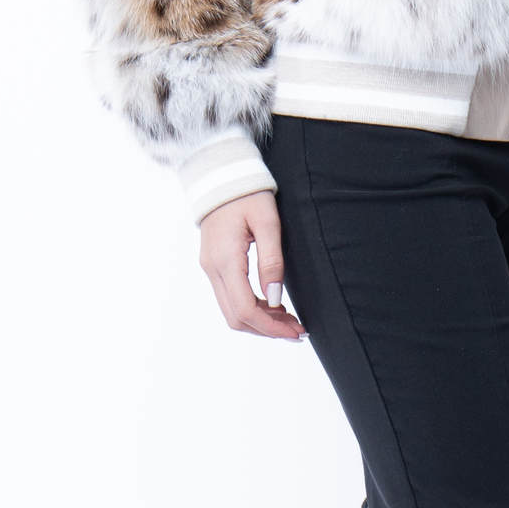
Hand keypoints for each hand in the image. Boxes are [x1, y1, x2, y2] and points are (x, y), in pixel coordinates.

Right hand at [199, 190, 308, 339]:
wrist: (221, 176)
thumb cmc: (248, 194)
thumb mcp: (267, 222)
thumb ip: (271, 261)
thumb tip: (276, 298)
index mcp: (225, 260)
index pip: (245, 309)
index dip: (271, 326)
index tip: (296, 331)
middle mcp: (212, 269)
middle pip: (236, 318)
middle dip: (267, 330)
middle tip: (298, 331)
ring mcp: (210, 269)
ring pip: (232, 312)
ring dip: (260, 322)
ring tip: (290, 321)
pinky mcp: (213, 266)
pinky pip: (230, 298)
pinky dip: (252, 309)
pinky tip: (274, 307)